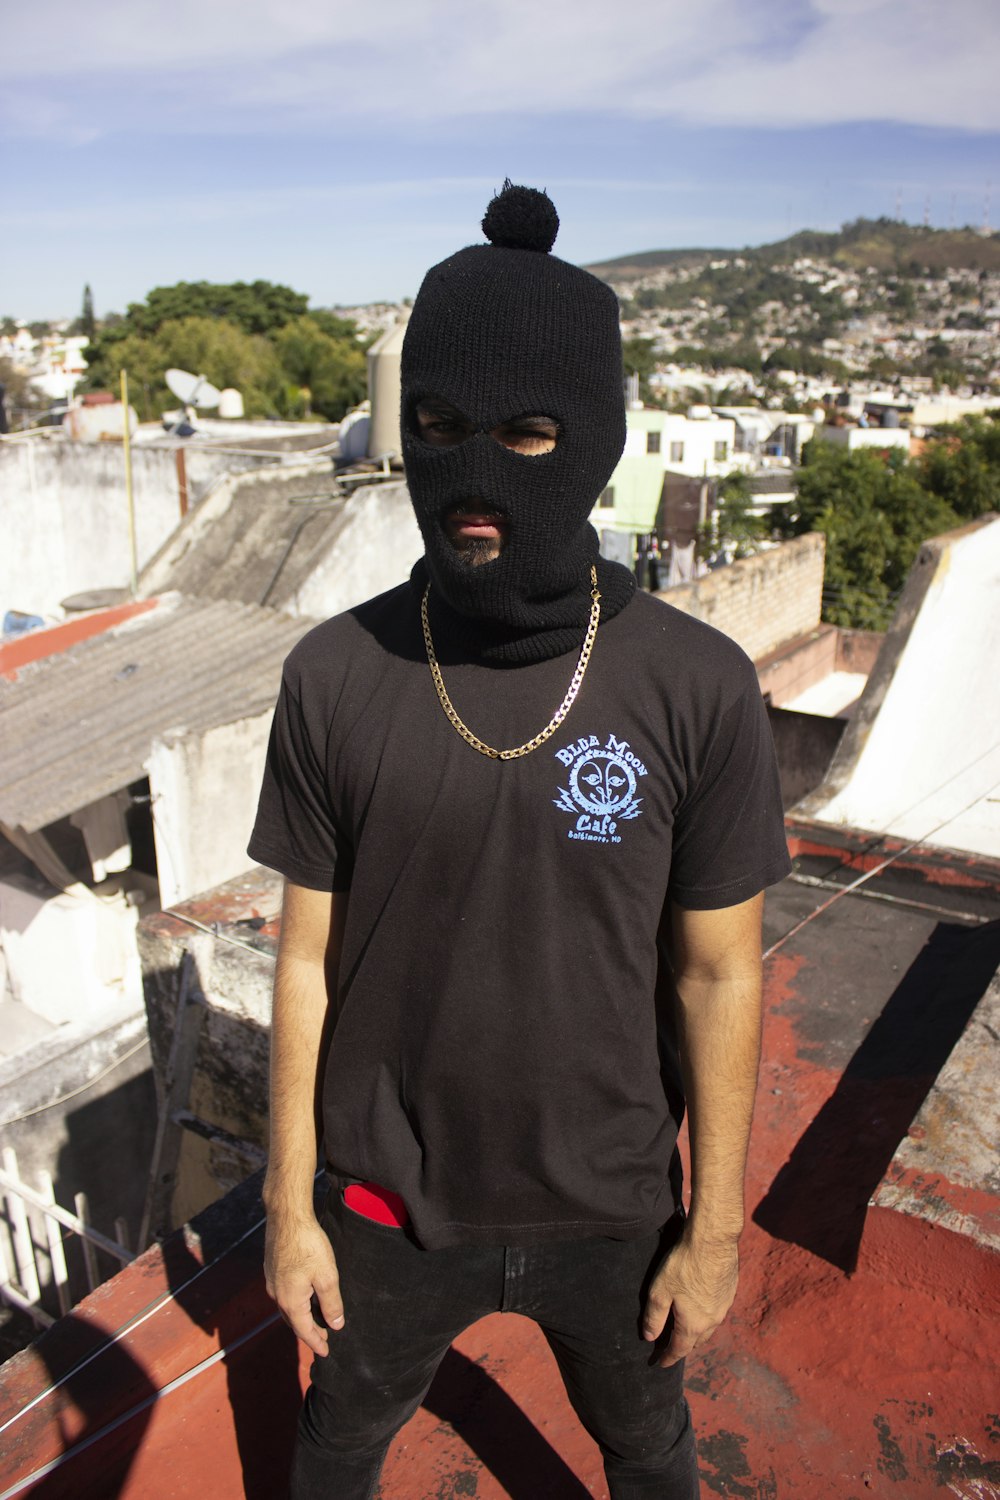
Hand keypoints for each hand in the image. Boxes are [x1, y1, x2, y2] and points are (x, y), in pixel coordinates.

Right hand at [264, 1207, 343, 1356]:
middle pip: (293, 1321)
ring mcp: (271, 1281)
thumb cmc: (308, 1244)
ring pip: (286, 1308)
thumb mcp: (327, 1276)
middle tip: (323, 1338)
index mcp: (290, 1301)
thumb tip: (336, 1325)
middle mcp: (277, 1294)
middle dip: (308, 1332)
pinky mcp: (271, 1268)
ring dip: (300, 1317)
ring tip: (314, 1320)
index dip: (316, 1342)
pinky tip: (302, 1296)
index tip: (326, 1352)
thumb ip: (331, 1303)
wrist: (287, 1216)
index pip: (304, 1330)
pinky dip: (294, 1302)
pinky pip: (283, 1294)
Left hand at [642, 1229, 738, 1368]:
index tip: (660, 1364)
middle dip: (683, 1346)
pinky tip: (700, 1306)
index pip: (679, 1349)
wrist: (713, 1240)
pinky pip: (717, 1312)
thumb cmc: (684, 1265)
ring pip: (709, 1327)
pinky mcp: (730, 1291)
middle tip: (671, 1347)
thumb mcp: (660, 1291)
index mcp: (694, 1324)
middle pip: (696, 1341)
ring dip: (697, 1332)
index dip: (668, 1358)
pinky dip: (706, 1316)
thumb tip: (649, 1337)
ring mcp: (724, 1306)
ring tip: (685, 1330)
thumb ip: (654, 1317)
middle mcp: (712, 1320)